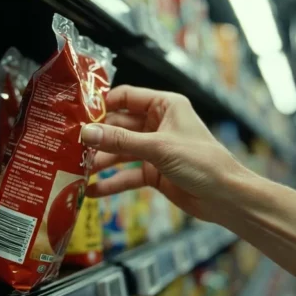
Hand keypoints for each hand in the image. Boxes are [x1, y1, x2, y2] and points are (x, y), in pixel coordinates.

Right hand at [81, 85, 248, 221]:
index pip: (127, 97)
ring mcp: (155, 149)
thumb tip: (86, 132)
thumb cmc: (202, 162)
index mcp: (165, 106)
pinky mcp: (154, 172)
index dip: (102, 104)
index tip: (78, 113)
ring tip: (76, 170)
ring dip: (100, 161)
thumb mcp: (158, 148)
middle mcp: (158, 124)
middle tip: (70, 146)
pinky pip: (128, 174)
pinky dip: (112, 182)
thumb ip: (120, 141)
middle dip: (97, 137)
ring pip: (121, 151)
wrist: (226, 197)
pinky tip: (92, 191)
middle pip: (119, 126)